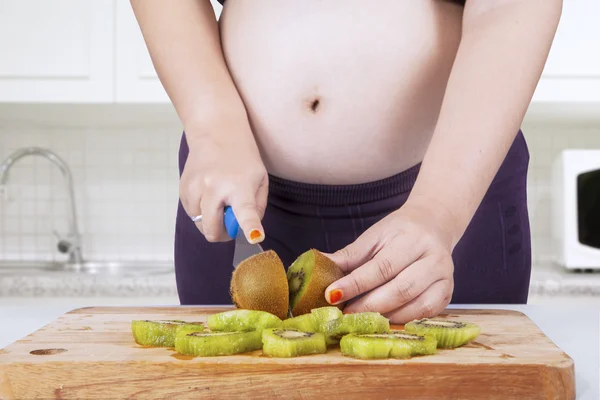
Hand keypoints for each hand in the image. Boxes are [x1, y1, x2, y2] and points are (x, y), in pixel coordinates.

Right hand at [180, 122, 267, 242]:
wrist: (216, 132)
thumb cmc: (243, 158)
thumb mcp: (260, 180)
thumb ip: (257, 208)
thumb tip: (248, 232)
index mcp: (240, 186)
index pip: (245, 212)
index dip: (249, 228)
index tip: (255, 238)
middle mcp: (215, 188)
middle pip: (212, 230)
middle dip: (222, 234)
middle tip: (230, 222)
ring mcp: (196, 188)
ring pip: (199, 224)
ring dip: (210, 221)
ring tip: (219, 201)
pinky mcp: (184, 188)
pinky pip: (191, 213)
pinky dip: (200, 211)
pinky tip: (208, 194)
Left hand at [325, 196, 455, 323]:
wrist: (434, 224)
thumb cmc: (399, 232)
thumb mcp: (374, 236)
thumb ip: (350, 255)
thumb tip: (319, 266)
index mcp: (412, 238)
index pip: (381, 266)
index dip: (355, 283)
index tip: (331, 294)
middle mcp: (433, 258)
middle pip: (399, 289)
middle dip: (367, 305)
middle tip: (344, 313)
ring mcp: (444, 277)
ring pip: (413, 305)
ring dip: (383, 316)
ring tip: (359, 319)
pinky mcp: (447, 293)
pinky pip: (425, 314)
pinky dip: (401, 320)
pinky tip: (383, 320)